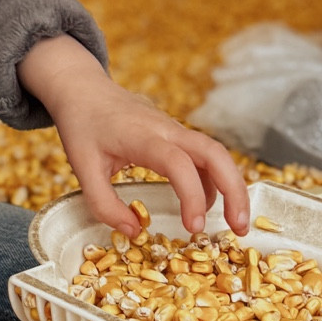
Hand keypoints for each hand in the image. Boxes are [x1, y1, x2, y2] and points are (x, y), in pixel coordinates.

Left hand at [20, 35, 249, 237]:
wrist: (82, 89)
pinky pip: (203, 156)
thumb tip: (135, 232)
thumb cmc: (81, 126)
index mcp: (142, 136)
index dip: (192, 196)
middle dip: (235, 190)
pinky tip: (208, 204)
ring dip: (230, 186)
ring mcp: (174, 129)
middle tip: (240, 228)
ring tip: (234, 224)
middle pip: (215, 153)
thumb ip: (104, 204)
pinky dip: (214, 180)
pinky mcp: (175, 134)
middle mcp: (166, 130)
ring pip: (215, 153)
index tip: (193, 227)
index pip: (179, 164)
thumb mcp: (82, 168)